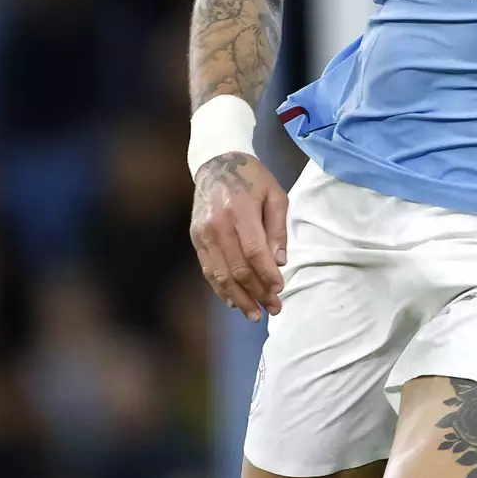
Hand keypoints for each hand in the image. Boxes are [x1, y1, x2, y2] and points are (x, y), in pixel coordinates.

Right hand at [190, 153, 288, 320]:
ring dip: (239, 298)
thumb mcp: (275, 195)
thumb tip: (279, 262)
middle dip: (257, 292)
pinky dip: (221, 288)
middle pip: (238, 268)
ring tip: (255, 314)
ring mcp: (203, 233)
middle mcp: (218, 225)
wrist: (216, 163)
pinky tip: (233, 301)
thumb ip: (278, 229)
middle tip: (273, 308)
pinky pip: (208, 269)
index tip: (280, 289)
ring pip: (220, 274)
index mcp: (240, 211)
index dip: (267, 275)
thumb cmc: (252, 179)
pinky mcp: (196, 238)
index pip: (255, 252)